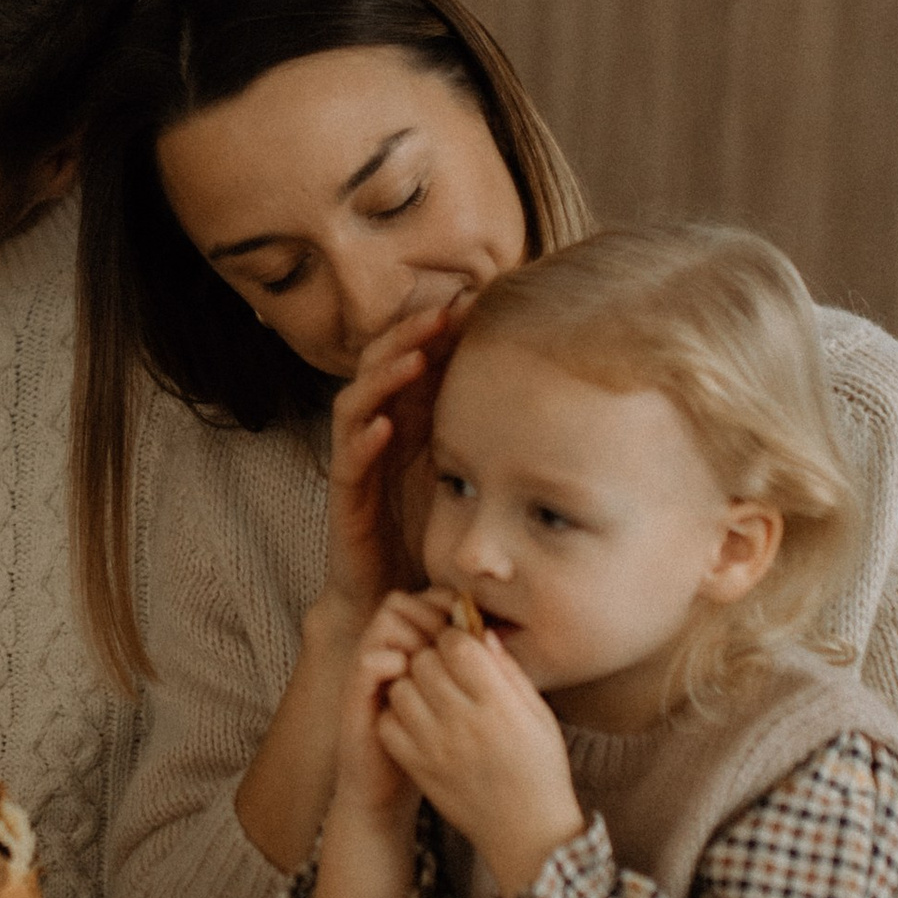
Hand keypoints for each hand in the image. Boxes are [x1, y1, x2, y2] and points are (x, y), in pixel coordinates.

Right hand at [320, 304, 468, 625]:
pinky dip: (365, 439)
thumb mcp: (469, 475)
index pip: (416, 357)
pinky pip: (348, 462)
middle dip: (411, 334)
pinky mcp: (347, 500)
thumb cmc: (432, 536)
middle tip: (447, 310)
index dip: (439, 327)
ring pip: (358, 402)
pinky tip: (386, 424)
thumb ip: (490, 436)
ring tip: (414, 354)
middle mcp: (381, 433)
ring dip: (384, 375)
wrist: (389, 598)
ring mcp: (360, 463)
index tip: (478, 299)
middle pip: (383, 365)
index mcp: (409, 421)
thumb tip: (550, 403)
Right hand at [336, 589, 456, 814]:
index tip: (477, 623)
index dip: (449, 602)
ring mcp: (368, 672)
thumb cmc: (431, 752)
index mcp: (410, 650)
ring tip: (440, 660)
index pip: (425, 600)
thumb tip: (492, 635)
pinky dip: (395, 661)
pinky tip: (419, 683)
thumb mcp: (460, 707)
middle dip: (433, 612)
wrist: (387, 796)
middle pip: (403, 601)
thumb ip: (472, 672)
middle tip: (458, 640)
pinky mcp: (355, 696)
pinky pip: (369, 660)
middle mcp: (385, 653)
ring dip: (416, 633)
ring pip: (386, 621)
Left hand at [376, 621, 580, 896]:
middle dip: (432, 657)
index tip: (462, 648)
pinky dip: (397, 716)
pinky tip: (418, 721)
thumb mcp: (539, 715)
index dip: (456, 638)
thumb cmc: (540, 769)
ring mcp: (436, 747)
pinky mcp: (418, 768)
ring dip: (412, 684)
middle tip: (445, 671)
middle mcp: (464, 723)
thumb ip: (509, 671)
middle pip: (424, 662)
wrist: (527, 832)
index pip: (457, 646)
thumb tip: (481, 632)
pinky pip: (388, 724)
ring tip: (430, 696)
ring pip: (400, 689)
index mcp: (499, 705)